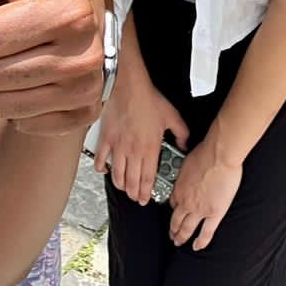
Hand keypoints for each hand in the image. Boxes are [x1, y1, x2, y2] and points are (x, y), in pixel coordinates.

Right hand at [94, 66, 188, 205]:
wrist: (128, 86)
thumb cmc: (148, 99)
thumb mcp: (172, 116)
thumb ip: (181, 133)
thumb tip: (184, 144)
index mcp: (150, 148)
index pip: (148, 180)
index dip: (146, 193)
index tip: (146, 199)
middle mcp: (133, 151)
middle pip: (132, 182)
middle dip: (134, 194)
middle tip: (135, 197)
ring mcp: (118, 146)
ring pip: (117, 175)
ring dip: (120, 185)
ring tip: (123, 188)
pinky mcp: (106, 139)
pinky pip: (101, 159)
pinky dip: (102, 168)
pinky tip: (104, 170)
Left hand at [168, 137, 241, 250]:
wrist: (219, 156)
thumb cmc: (206, 153)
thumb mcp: (187, 160)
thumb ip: (187, 170)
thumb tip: (189, 168)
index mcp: (179, 188)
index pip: (173, 202)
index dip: (173, 209)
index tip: (175, 211)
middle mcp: (186, 202)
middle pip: (176, 220)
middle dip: (173, 229)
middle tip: (171, 235)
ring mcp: (199, 210)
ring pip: (187, 229)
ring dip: (181, 237)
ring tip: (179, 242)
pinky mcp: (214, 214)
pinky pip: (206, 233)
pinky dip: (201, 242)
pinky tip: (197, 247)